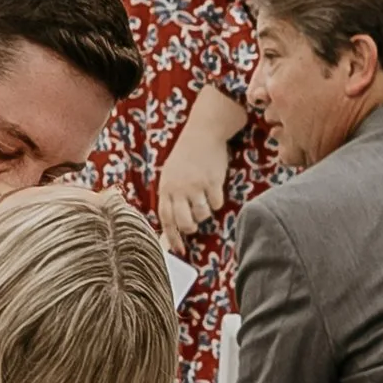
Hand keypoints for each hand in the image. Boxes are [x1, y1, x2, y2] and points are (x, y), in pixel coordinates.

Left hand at [155, 131, 229, 250]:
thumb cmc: (186, 156)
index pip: (165, 219)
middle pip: (184, 222)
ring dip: (205, 213)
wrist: (203, 133)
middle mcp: (179, 189)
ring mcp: (195, 185)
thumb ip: (170, 196)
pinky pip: (216, 203)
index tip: (178, 249)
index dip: (171, 237)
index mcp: (165, 188)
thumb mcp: (170, 174)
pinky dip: (217, 200)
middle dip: (190, 228)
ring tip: (204, 200)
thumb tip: (172, 224)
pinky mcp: (212, 181)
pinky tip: (214, 188)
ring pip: (202, 215)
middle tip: (194, 225)